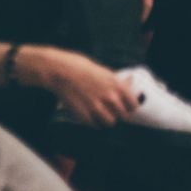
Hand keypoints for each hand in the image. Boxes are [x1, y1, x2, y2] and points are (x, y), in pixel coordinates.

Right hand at [21, 47, 140, 126]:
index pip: (133, 105)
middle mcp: (109, 97)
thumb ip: (116, 81)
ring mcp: (97, 107)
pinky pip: (95, 124)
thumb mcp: (101, 70)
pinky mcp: (84, 114)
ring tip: (97, 112)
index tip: (124, 106)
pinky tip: (87, 112)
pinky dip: (92, 121)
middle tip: (108, 108)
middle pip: (123, 115)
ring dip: (105, 118)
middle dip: (116, 112)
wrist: (57, 70)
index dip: (129, 106)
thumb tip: (129, 85)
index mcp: (116, 84)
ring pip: (110, 122)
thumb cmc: (77, 66)